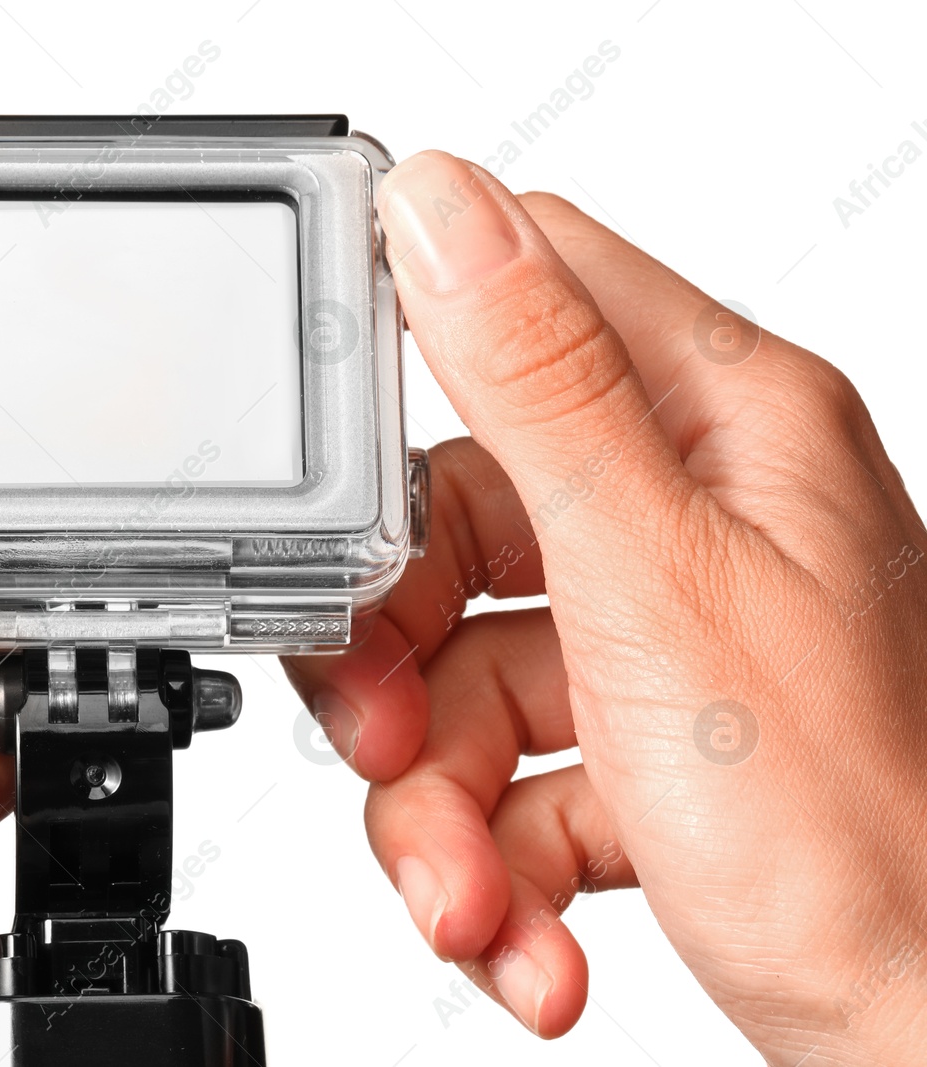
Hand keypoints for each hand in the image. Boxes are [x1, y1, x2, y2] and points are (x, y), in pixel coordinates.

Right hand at [283, 151, 926, 1061]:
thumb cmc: (866, 835)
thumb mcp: (661, 584)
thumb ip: (538, 387)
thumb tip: (441, 207)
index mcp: (723, 427)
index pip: (530, 297)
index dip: (407, 361)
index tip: (339, 476)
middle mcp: (694, 518)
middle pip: (458, 525)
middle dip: (400, 662)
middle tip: (388, 742)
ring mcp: (662, 639)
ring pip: (459, 673)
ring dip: (436, 809)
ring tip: (473, 899)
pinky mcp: (637, 747)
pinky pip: (500, 774)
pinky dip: (488, 865)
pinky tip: (527, 935)